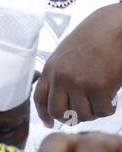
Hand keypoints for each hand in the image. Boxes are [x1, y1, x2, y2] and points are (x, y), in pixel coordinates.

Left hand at [35, 3, 121, 125]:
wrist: (111, 27)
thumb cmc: (91, 39)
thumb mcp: (65, 54)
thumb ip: (59, 74)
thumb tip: (62, 98)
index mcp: (50, 69)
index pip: (39, 98)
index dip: (43, 114)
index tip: (49, 123)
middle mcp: (61, 78)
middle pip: (57, 112)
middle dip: (69, 118)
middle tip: (81, 115)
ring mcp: (80, 84)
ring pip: (82, 115)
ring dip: (92, 113)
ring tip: (99, 102)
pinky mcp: (100, 88)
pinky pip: (102, 111)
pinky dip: (108, 109)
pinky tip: (112, 100)